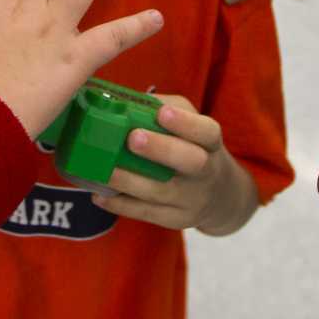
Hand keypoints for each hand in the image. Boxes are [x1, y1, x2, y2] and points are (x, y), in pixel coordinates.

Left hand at [91, 95, 252, 233]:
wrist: (220, 196)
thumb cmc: (192, 147)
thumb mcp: (189, 123)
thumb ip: (164, 108)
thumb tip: (124, 99)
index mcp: (210, 143)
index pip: (207, 132)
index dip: (186, 123)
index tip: (162, 113)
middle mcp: (206, 172)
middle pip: (191, 162)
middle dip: (161, 150)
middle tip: (133, 139)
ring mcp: (191, 199)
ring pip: (162, 192)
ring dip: (131, 181)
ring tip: (105, 171)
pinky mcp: (176, 218)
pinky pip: (147, 213)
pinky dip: (121, 205)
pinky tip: (99, 195)